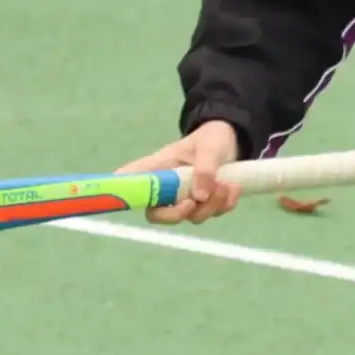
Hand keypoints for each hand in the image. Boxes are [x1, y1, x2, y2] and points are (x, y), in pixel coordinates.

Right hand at [114, 120, 241, 223]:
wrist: (233, 140)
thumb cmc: (211, 138)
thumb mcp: (209, 147)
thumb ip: (204, 169)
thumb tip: (198, 197)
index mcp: (157, 168)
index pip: (129, 182)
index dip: (120, 195)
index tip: (125, 200)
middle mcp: (166, 187)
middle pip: (157, 214)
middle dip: (178, 214)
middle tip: (194, 203)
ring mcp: (184, 198)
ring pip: (191, 217)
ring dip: (211, 206)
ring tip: (227, 185)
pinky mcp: (203, 204)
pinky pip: (211, 214)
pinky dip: (224, 205)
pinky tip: (233, 188)